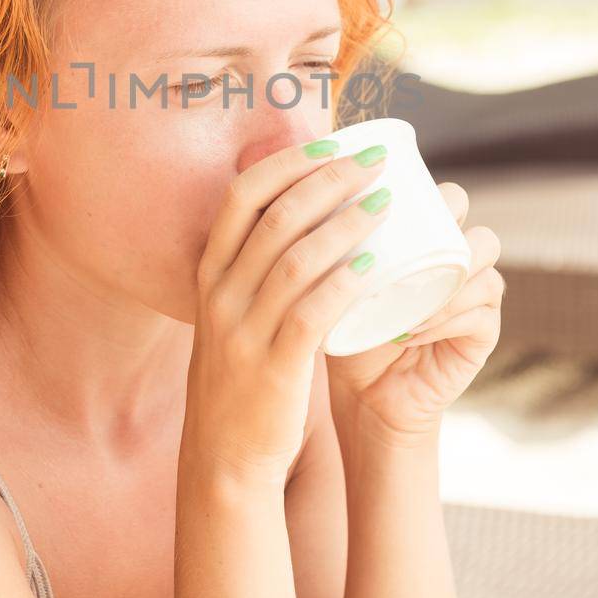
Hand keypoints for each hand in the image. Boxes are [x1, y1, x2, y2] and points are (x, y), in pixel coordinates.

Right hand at [181, 137, 396, 485]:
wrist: (224, 456)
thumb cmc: (242, 374)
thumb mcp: (230, 312)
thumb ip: (254, 266)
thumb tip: (305, 208)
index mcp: (210, 272)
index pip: (242, 195)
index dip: (289, 163)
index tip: (333, 142)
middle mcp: (221, 294)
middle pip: (275, 219)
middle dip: (329, 181)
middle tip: (376, 163)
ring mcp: (243, 331)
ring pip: (295, 260)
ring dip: (345, 224)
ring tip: (386, 204)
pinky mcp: (273, 368)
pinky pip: (311, 315)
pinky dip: (344, 283)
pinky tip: (377, 264)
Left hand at [325, 181, 502, 446]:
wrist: (362, 396)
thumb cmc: (340, 329)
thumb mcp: (325, 280)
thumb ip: (314, 238)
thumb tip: (273, 185)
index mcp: (421, 233)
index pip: (434, 190)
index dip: (413, 184)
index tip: (368, 193)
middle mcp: (453, 253)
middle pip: (463, 208)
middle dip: (436, 216)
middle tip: (395, 235)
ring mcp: (475, 291)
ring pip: (480, 258)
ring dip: (438, 270)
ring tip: (396, 294)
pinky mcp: (484, 331)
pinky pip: (478, 311)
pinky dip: (443, 317)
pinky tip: (410, 329)